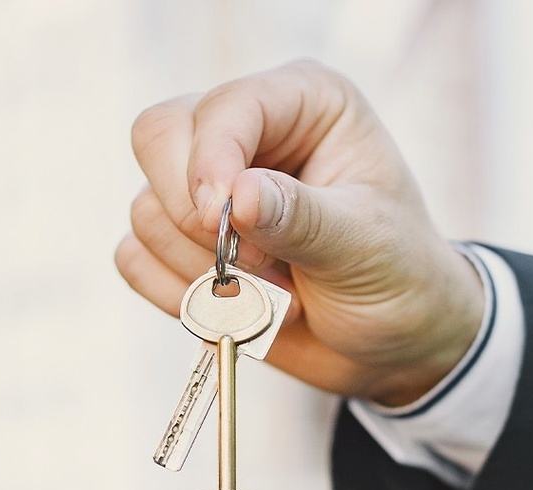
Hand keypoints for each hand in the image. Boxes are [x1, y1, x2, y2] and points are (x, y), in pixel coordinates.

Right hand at [117, 59, 484, 406]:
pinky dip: (178, 295)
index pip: (222, 107)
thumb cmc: (399, 278)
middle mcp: (248, 132)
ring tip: (275, 294)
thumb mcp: (366, 246)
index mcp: (303, 103)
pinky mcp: (179, 241)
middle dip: (194, 216)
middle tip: (258, 265)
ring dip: (203, 271)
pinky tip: (238, 309)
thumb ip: (302, 218)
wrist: (393, 344)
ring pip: (145, 210)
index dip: (210, 161)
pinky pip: (134, 258)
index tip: (220, 221)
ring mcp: (206, 187)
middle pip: (157, 137)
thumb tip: (236, 195)